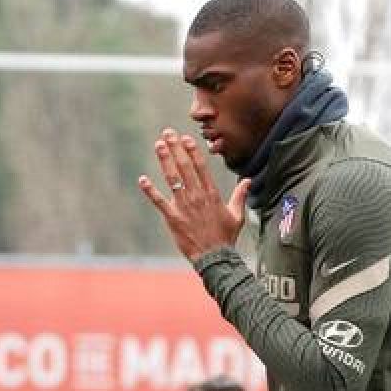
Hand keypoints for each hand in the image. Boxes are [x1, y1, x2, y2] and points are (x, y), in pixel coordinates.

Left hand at [137, 129, 249, 261]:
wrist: (215, 258)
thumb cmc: (225, 237)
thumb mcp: (237, 215)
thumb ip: (240, 195)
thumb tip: (248, 181)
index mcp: (212, 194)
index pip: (201, 167)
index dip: (192, 151)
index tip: (185, 138)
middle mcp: (198, 196)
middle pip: (185, 167)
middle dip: (176, 149)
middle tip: (167, 133)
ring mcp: (185, 207)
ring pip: (173, 179)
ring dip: (165, 161)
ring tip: (158, 145)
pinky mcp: (173, 218)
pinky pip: (160, 202)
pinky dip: (151, 191)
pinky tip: (143, 179)